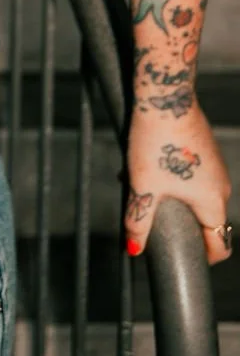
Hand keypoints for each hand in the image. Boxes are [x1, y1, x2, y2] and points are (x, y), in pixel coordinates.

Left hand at [124, 99, 232, 265]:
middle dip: (177, 222)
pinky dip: (172, 177)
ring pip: (195, 195)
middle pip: (205, 220)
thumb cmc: (158, 142)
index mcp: (213, 202)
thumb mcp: (143, 186)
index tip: (180, 259)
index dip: (203, 257)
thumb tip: (134, 248)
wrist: (165, 96)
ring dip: (171, 197)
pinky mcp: (204, 149)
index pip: (220, 244)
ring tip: (142, 184)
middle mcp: (221, 186)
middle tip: (149, 215)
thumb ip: (139, 220)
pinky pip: (191, 175)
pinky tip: (148, 164)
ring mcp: (215, 166)